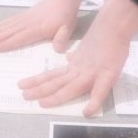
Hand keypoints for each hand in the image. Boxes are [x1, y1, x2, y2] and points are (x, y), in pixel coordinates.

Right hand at [0, 0, 91, 52]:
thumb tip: (58, 50)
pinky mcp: (22, 15)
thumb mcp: (67, 28)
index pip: (21, 37)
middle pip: (9, 31)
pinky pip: (8, 21)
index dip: (9, 42)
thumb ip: (62, 38)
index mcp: (38, 28)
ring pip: (6, 26)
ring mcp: (24, 18)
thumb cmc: (65, 16)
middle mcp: (28, 23)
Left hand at [19, 0, 137, 116]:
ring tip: (41, 104)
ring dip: (56, 97)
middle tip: (24, 96)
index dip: (37, 81)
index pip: (52, 75)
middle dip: (40, 90)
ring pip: (71, 88)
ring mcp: (92, 73)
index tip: (23, 85)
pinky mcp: (107, 75)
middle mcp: (79, 71)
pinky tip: (86, 112)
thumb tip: (68, 59)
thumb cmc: (102, 35)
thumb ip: (76, 56)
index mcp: (74, 65)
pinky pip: (100, 92)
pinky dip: (94, 103)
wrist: (114, 25)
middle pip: (57, 82)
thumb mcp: (85, 48)